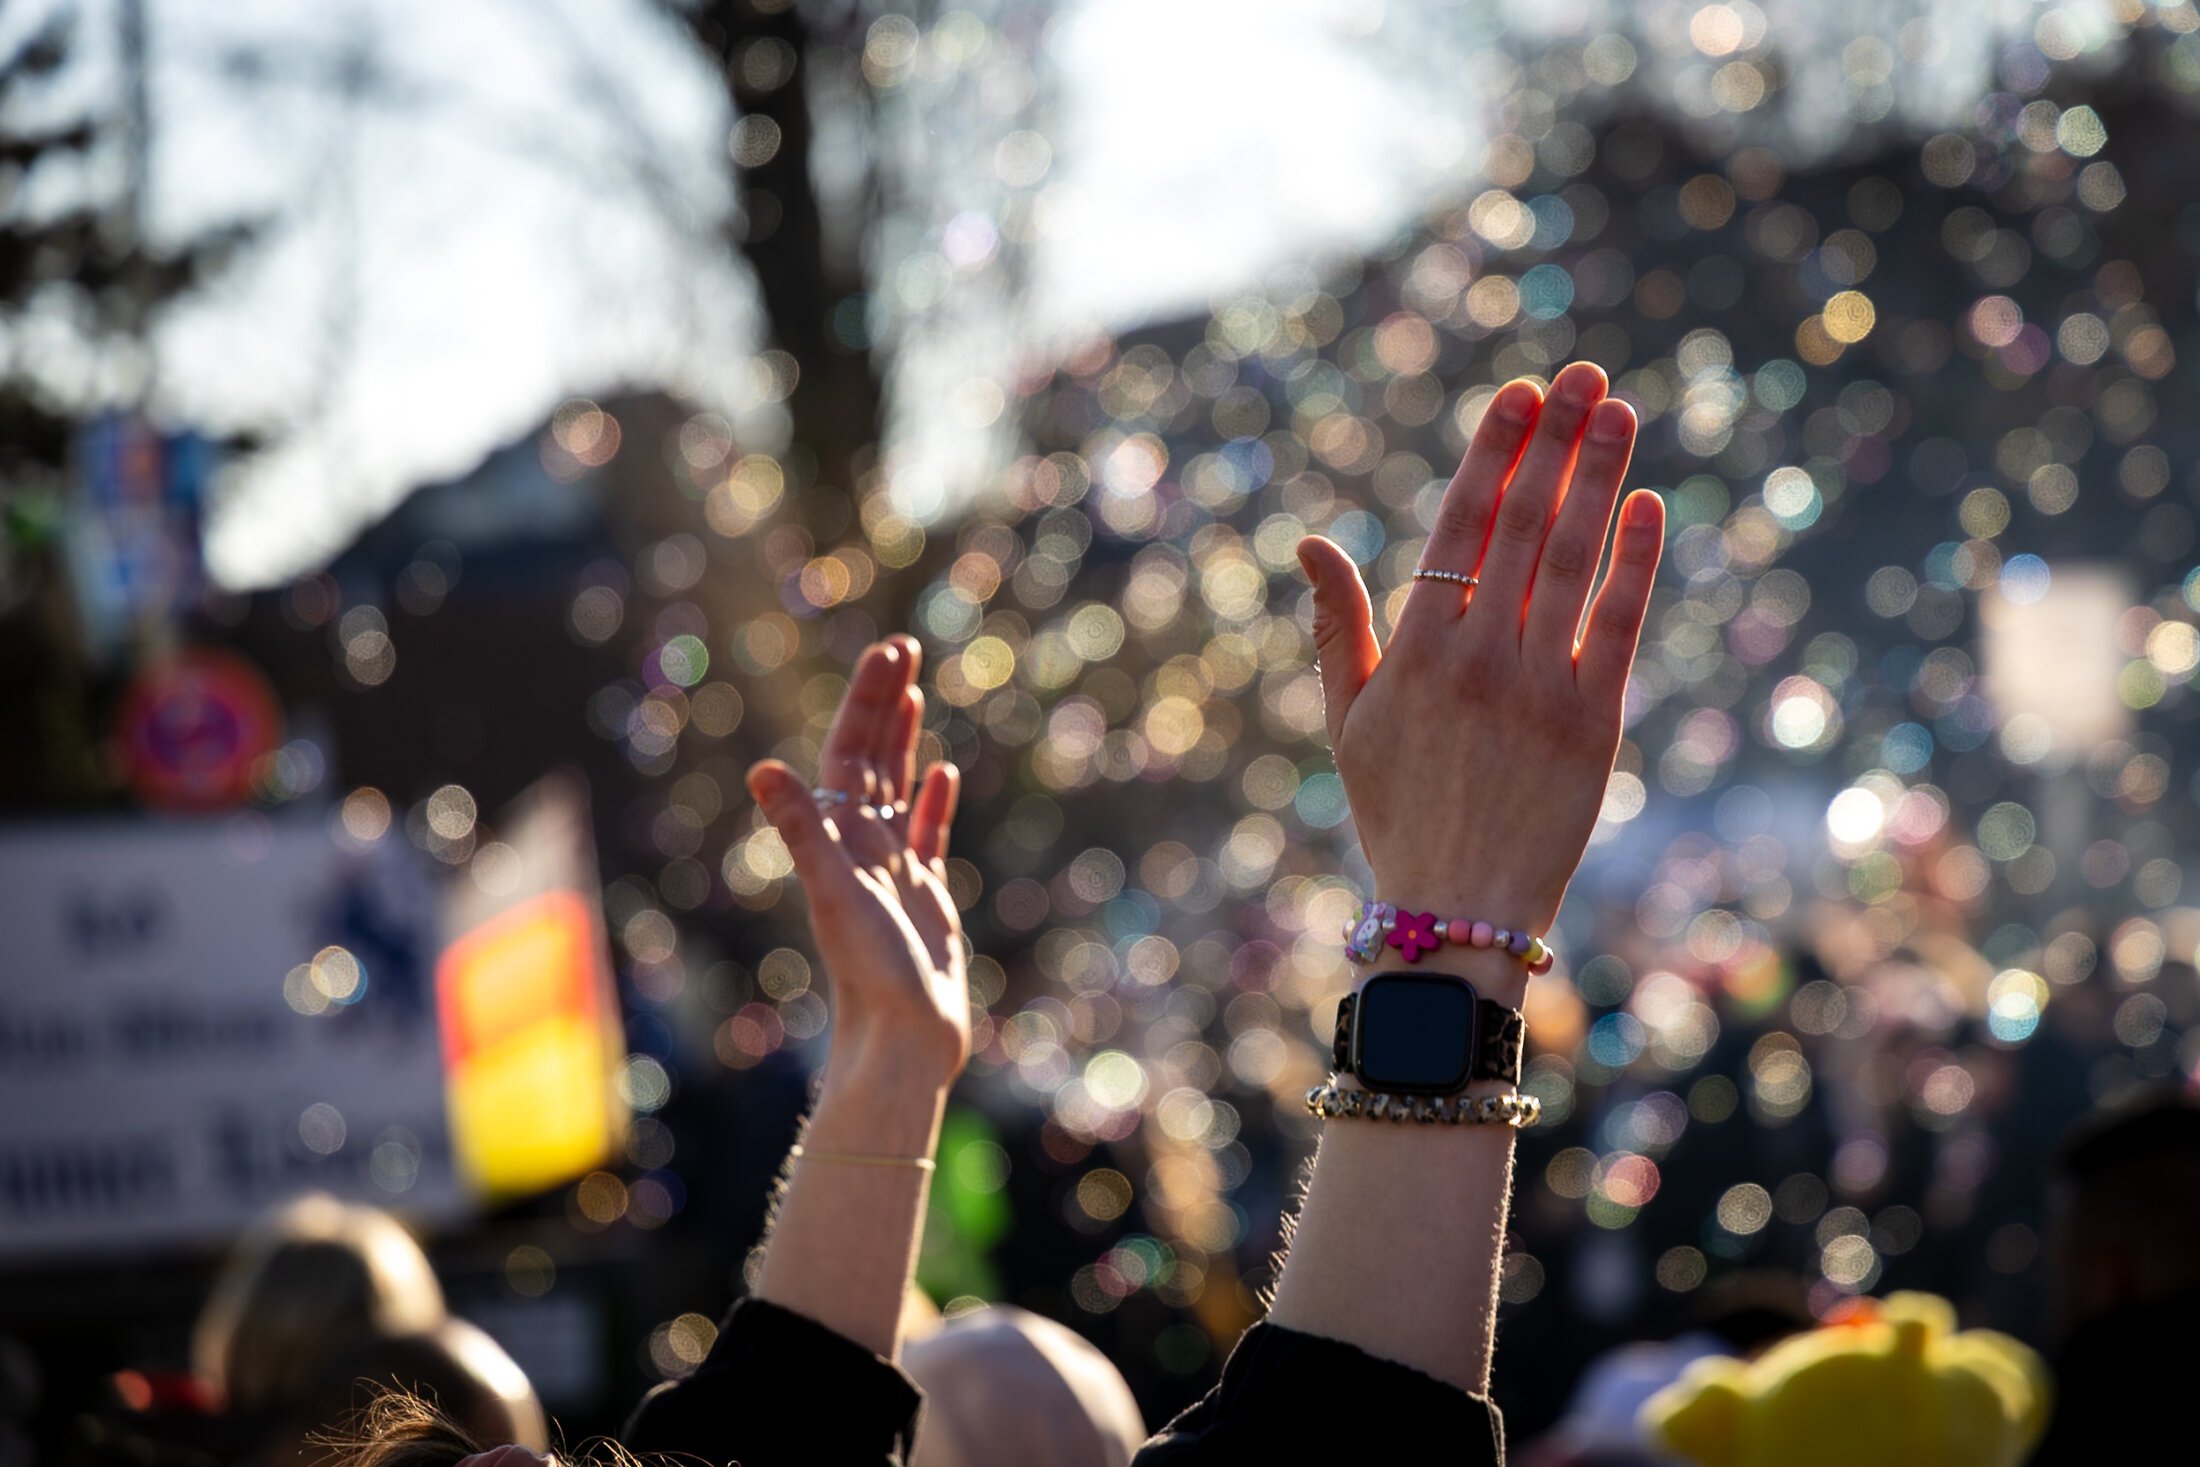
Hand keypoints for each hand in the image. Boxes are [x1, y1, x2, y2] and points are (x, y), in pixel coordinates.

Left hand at [746, 636, 967, 1079]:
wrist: (904, 1041)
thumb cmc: (870, 973)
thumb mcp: (835, 894)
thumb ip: (802, 830)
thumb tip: (761, 770)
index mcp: (839, 838)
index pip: (850, 752)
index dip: (867, 700)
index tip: (890, 653)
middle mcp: (860, 846)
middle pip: (870, 758)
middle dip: (885, 703)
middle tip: (904, 647)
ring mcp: (892, 869)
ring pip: (895, 787)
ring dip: (903, 740)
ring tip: (914, 692)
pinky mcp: (923, 896)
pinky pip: (926, 834)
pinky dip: (931, 801)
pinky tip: (943, 775)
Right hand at [1298, 361, 1663, 946]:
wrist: (1458, 909)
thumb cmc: (1396, 811)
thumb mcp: (1345, 721)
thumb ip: (1336, 624)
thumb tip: (1311, 541)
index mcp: (1415, 650)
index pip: (1459, 525)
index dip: (1494, 452)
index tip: (1520, 393)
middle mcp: (1478, 657)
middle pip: (1523, 524)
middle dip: (1556, 442)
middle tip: (1585, 375)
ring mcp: (1540, 688)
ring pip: (1574, 559)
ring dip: (1601, 477)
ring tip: (1620, 412)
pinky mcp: (1595, 723)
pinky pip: (1620, 624)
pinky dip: (1637, 561)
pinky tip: (1651, 504)